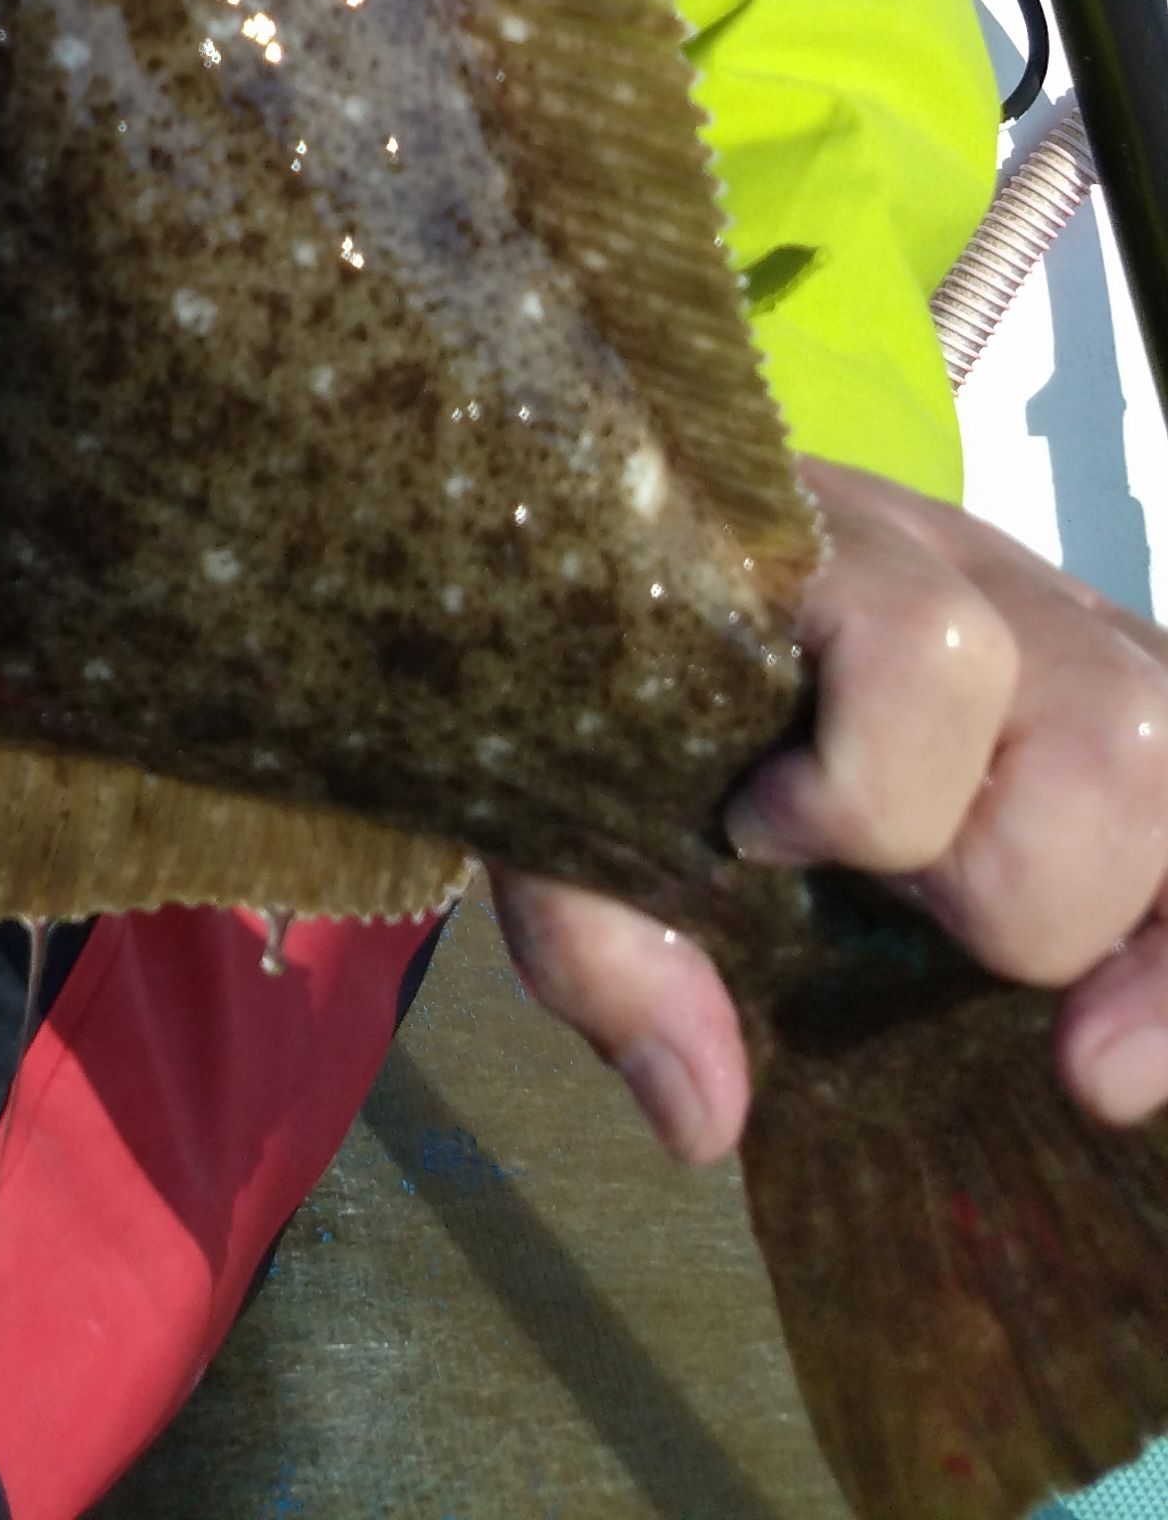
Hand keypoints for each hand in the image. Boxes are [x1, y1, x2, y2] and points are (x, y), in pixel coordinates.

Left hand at [491, 457, 1167, 1160]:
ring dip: (1128, 920)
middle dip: (1007, 883)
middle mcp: (975, 568)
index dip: (861, 788)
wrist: (598, 544)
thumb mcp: (548, 781)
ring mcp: (1070, 619)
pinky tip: (1117, 1057)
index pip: (927, 650)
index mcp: (817, 555)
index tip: (755, 839)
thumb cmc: (599, 662)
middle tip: (896, 914)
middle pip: (1105, 734)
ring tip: (1037, 1016)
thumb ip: (596, 931)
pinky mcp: (1123, 679)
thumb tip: (704, 1113)